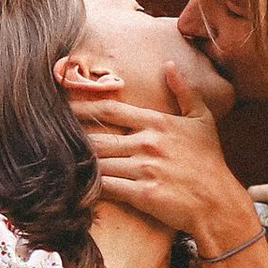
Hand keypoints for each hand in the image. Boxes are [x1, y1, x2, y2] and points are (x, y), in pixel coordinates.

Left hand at [70, 64, 255, 248]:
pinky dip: (89, 186)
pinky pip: (107, 187)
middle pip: (98, 138)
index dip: (81, 106)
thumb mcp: (202, 120)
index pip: (110, 110)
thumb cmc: (210, 162)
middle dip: (71, 137)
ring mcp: (145, 169)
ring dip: (78, 163)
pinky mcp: (143, 194)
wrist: (219, 203)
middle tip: (48, 135)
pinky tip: (75, 185)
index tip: (60, 104)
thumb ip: (184, 91)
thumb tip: (169, 64)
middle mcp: (149, 143)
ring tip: (56, 161)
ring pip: (99, 162)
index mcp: (158, 123)